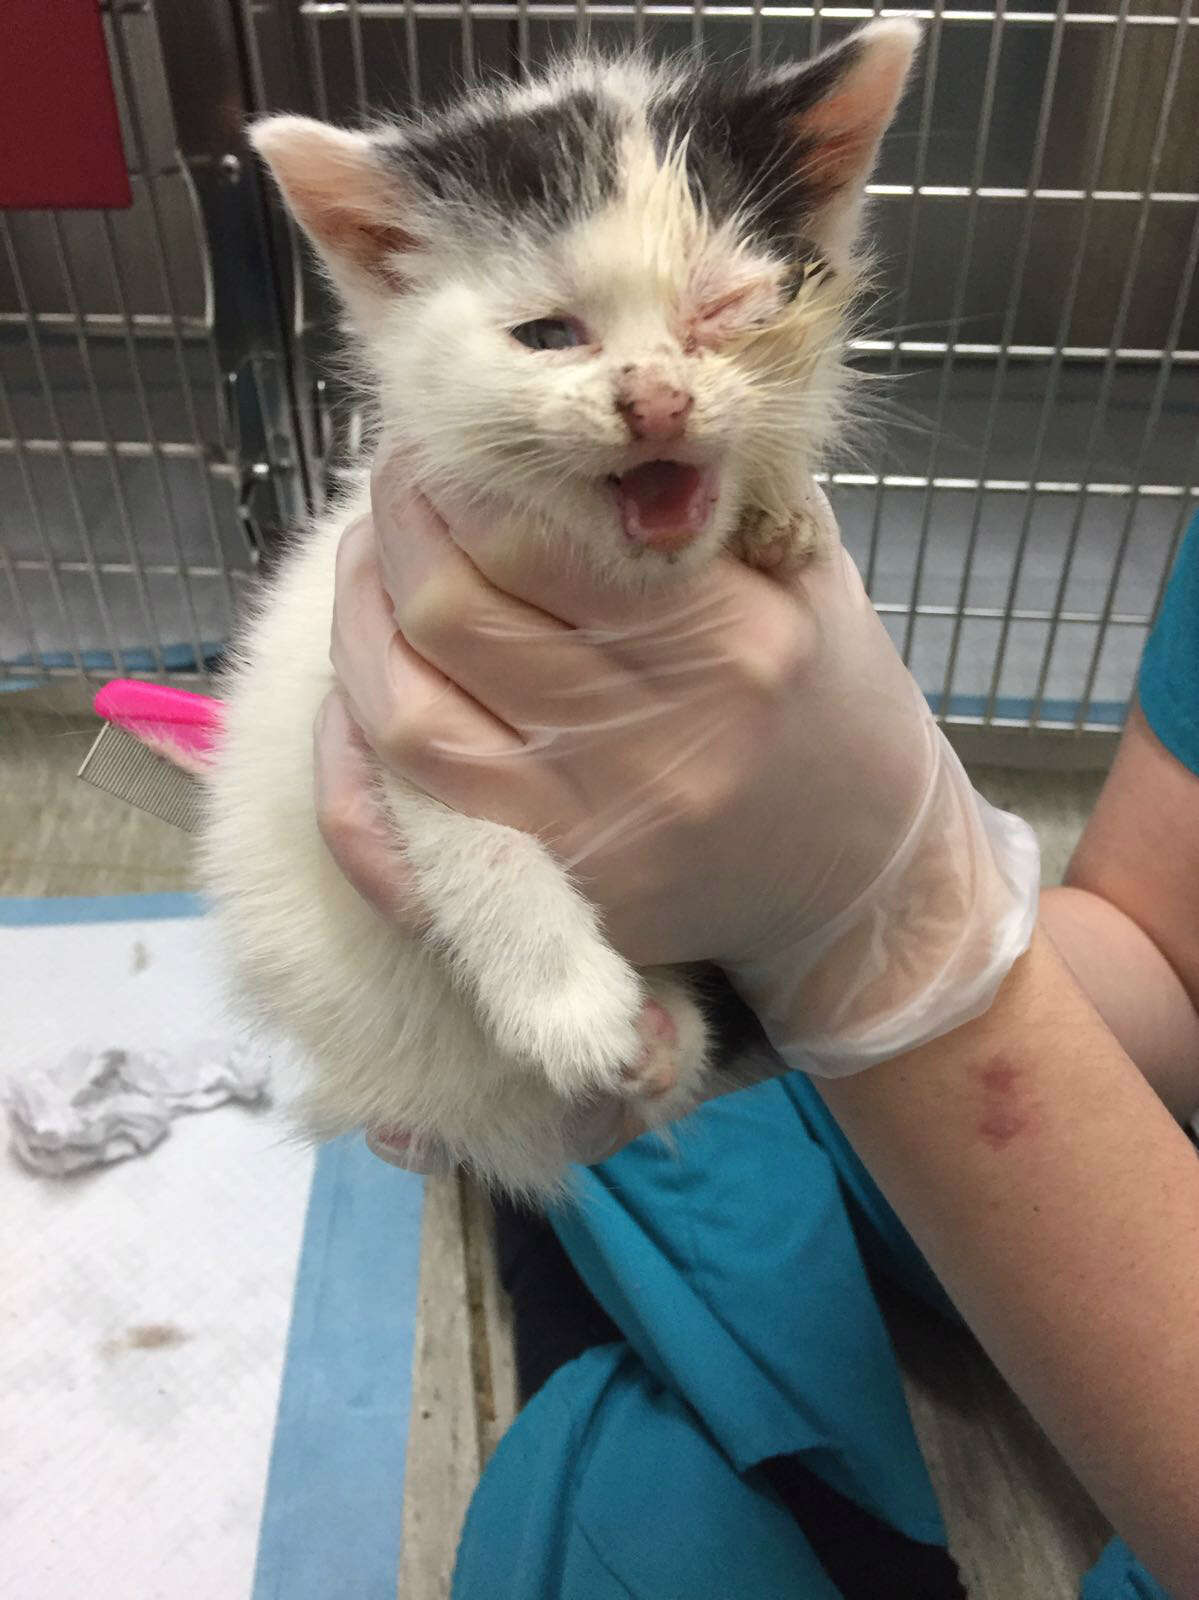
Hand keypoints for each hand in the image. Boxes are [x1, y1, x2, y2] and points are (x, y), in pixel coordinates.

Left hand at [319, 452, 1037, 1162]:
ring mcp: (594, 837)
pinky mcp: (554, 900)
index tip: (453, 428)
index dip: (462, 466)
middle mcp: (654, 743)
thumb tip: (597, 380)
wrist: (865, 875)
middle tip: (403, 484)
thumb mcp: (808, 569)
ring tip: (373, 565)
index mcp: (729, 641)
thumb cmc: (830, 703)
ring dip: (359, 622)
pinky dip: (349, 753)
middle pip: (452, 612)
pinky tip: (359, 688)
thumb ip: (712, 481)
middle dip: (397, 525)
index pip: (537, 529)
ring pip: (406, 716)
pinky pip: (401, 834)